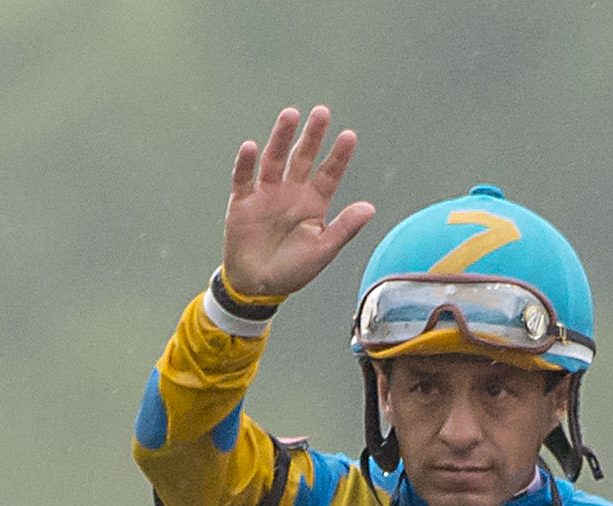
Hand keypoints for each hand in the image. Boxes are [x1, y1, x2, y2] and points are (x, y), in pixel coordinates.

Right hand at [221, 107, 374, 303]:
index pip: (329, 174)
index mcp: (313, 203)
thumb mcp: (322, 251)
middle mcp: (291, 191)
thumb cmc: (293, 270)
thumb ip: (344, 228)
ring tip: (290, 115)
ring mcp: (266, 193)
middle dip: (312, 136)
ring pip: (275, 158)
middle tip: (322, 112)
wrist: (258, 286)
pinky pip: (243, 177)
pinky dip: (246, 162)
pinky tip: (251, 147)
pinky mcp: (242, 200)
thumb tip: (370, 207)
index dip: (339, 156)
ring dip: (281, 137)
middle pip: (303, 157)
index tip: (349, 136)